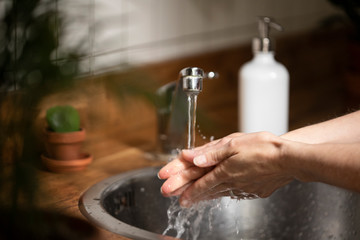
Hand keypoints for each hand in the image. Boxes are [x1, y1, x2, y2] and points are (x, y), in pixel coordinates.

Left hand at [159, 132, 293, 206]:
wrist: (289, 160)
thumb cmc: (263, 148)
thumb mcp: (234, 144)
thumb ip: (211, 152)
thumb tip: (191, 157)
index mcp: (225, 170)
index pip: (201, 182)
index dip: (187, 189)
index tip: (176, 196)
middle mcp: (232, 182)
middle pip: (207, 190)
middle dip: (190, 194)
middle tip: (177, 200)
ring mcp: (243, 188)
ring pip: (219, 193)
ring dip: (205, 196)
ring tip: (194, 200)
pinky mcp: (254, 190)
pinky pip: (233, 193)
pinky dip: (222, 194)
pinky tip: (221, 193)